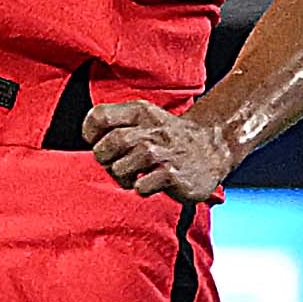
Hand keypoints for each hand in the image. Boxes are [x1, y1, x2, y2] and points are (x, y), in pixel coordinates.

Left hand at [83, 100, 234, 201]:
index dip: (90, 133)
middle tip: (117, 165)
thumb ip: (117, 122)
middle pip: (106, 146)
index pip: (99, 116)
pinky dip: (140, 189)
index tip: (98, 142)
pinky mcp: (172, 174)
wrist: (212, 149)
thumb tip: (90, 141)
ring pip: (120, 168)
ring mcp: (162, 152)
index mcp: (139, 112)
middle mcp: (150, 130)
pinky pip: (140, 187)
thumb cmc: (169, 137)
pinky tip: (150, 184)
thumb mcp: (145, 118)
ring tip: (135, 176)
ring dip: (122, 178)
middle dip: (105, 160)